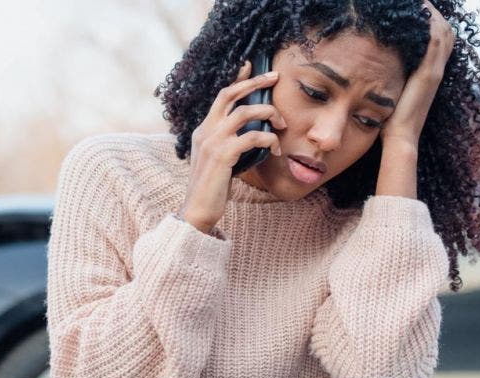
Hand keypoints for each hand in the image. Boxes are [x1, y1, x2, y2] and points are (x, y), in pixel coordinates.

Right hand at [179, 60, 286, 233]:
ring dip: (268, 114)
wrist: (198, 211)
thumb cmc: (212, 189)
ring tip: (281, 124)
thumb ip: (230, 144)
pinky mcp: (222, 155)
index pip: (221, 97)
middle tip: (275, 77)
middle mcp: (205, 131)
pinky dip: (269, 139)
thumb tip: (254, 135)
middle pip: (230, 94)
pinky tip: (276, 149)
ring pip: (245, 112)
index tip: (250, 66)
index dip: (236, 79)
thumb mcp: (219, 161)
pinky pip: (253, 137)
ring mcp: (212, 141)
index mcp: (203, 130)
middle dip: (254, 82)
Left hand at [379, 0, 454, 148]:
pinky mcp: (429, 74)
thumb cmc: (394, 119)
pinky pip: (434, 42)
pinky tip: (420, 13)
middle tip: (419, 3)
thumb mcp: (397, 90)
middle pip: (446, 31)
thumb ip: (397, 75)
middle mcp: (436, 69)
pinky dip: (429, 24)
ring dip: (432, 14)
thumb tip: (383, 61)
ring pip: (443, 32)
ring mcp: (434, 71)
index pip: (441, 39)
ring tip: (419, 3)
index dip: (434, 22)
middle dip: (434, 14)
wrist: (401, 137)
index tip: (419, 10)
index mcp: (431, 72)